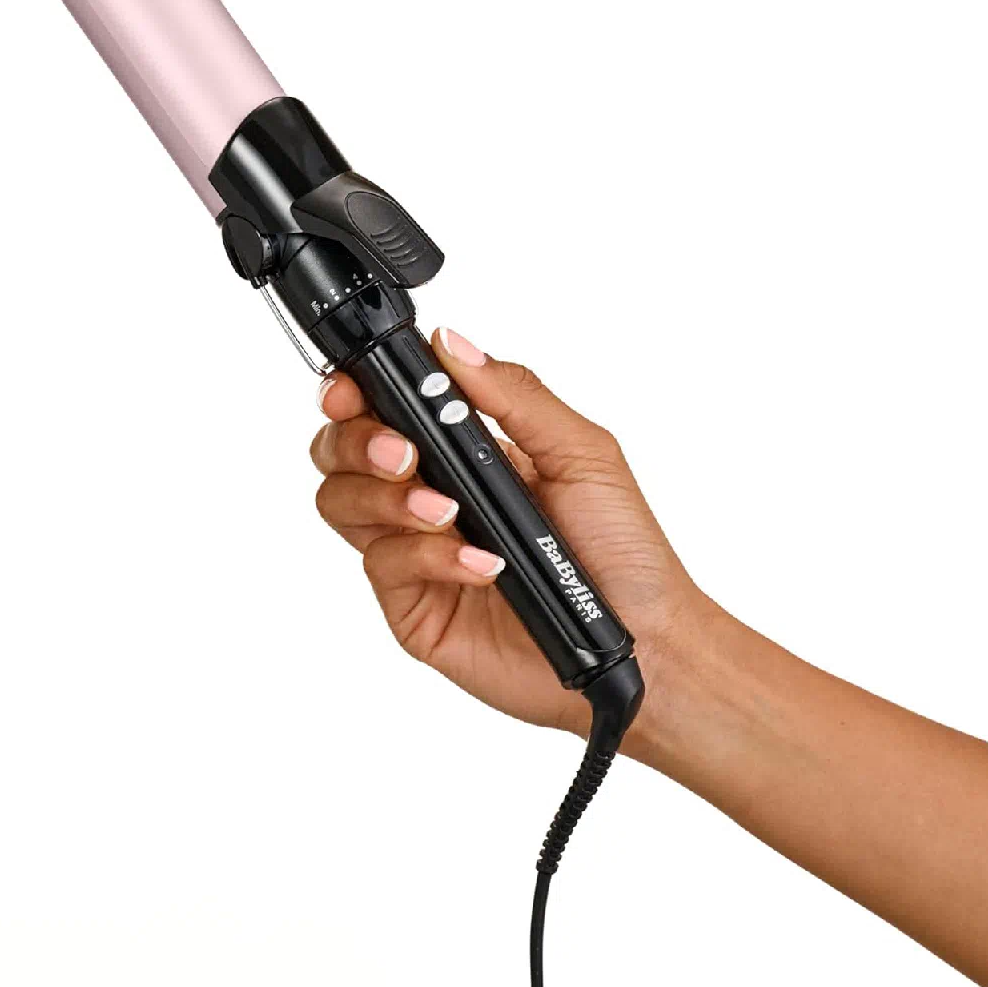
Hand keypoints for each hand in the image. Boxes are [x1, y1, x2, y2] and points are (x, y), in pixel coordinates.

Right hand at [309, 326, 702, 738]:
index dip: (356, 391)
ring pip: (343, 505)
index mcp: (468, 451)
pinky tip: (481, 565)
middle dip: (357, 440)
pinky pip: (383, 565)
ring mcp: (419, 553)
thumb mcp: (582, 452)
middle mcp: (434, 497)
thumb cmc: (625, 551)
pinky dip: (429, 556)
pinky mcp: (415, 607)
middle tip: (402, 452)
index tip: (352, 387)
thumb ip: (515, 395)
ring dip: (387, 498)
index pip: (386, 407)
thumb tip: (452, 344)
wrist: (644, 641)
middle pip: (344, 453)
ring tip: (447, 512)